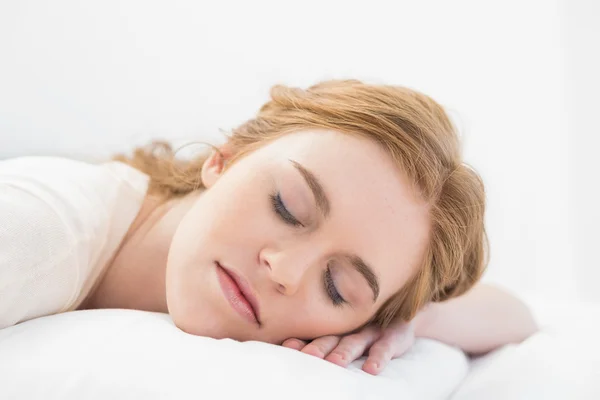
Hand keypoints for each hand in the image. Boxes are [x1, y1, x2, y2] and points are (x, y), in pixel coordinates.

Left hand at [281, 318, 415, 374]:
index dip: (302, 340)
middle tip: (307, 356)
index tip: (287, 347)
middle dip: (319, 347)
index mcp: (336, 329)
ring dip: (345, 352)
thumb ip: (323, 342)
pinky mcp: (393, 336)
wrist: (404, 314)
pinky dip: (378, 358)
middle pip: (331, 338)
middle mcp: (351, 328)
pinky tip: (371, 370)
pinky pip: (385, 348)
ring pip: (355, 342)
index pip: (315, 335)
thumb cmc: (366, 329)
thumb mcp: (345, 335)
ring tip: (335, 363)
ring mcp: (372, 331)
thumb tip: (288, 348)